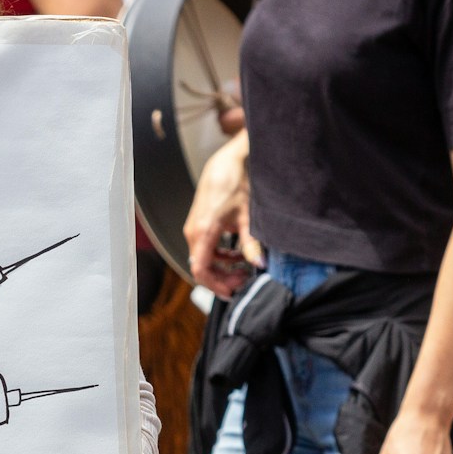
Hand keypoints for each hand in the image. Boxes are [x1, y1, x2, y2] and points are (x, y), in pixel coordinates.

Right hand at [184, 132, 259, 297]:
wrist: (227, 162)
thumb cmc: (235, 183)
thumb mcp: (248, 216)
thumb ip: (251, 243)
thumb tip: (258, 264)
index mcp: (204, 233)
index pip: (201, 271)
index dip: (216, 285)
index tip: (232, 292)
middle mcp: (194, 232)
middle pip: (202, 268)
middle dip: (222, 277)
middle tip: (243, 279)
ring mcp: (194, 228)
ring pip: (203, 259)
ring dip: (222, 266)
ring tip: (243, 265)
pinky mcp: (198, 224)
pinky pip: (204, 248)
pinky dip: (219, 255)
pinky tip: (235, 251)